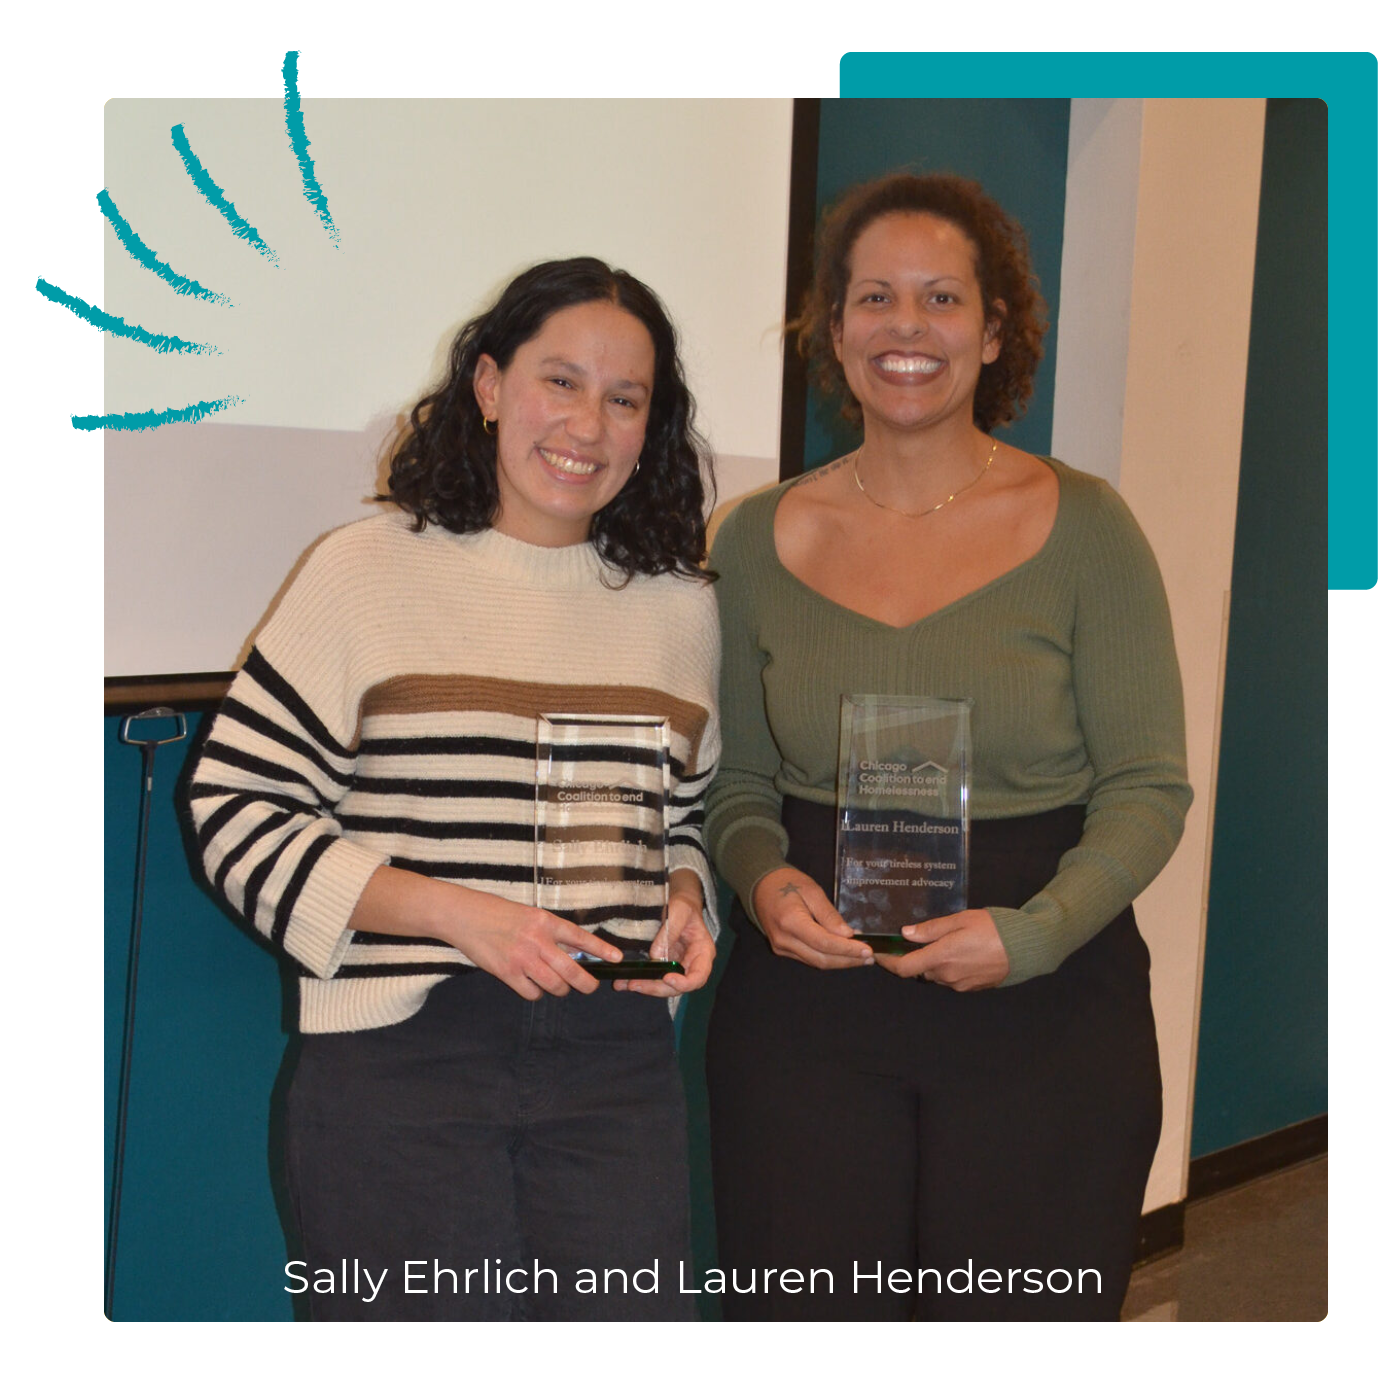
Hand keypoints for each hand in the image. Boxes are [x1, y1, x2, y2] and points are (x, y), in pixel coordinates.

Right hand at [440, 889, 624, 1000]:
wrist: (465, 916)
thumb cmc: (499, 914)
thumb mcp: (530, 916)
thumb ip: (550, 934)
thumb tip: (572, 954)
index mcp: (545, 922)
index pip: (580, 937)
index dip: (601, 949)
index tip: (617, 958)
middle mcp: (537, 940)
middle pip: (572, 971)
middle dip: (586, 983)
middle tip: (589, 987)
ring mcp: (522, 958)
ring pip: (555, 986)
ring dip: (560, 989)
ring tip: (556, 984)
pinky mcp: (507, 973)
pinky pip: (532, 993)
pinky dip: (536, 993)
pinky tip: (532, 985)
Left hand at [615, 882, 714, 995]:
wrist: (679, 906)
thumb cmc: (684, 906)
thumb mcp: (679, 911)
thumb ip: (670, 932)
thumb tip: (655, 956)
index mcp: (703, 953)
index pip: (698, 977)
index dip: (684, 983)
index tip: (667, 978)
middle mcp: (692, 965)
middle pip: (678, 987)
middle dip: (657, 988)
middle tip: (636, 984)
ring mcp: (678, 968)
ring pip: (664, 987)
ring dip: (645, 987)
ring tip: (625, 984)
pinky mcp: (665, 967)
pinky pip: (654, 979)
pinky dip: (640, 981)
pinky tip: (623, 982)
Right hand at [751, 866, 871, 969]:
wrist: (760, 886)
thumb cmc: (787, 882)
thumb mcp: (811, 890)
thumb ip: (829, 915)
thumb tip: (848, 935)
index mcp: (790, 922)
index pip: (824, 943)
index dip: (847, 950)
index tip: (867, 950)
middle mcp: (784, 940)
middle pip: (821, 959)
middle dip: (847, 960)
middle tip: (870, 957)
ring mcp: (781, 948)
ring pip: (816, 962)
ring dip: (840, 962)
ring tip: (861, 957)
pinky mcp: (783, 950)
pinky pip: (809, 958)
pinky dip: (828, 957)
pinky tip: (843, 953)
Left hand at [873, 908, 1008, 990]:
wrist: (1027, 948)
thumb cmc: (995, 929)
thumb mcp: (960, 920)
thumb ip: (931, 929)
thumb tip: (906, 934)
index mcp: (941, 957)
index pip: (903, 968)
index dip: (887, 963)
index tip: (878, 955)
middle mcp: (948, 975)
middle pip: (919, 970)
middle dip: (914, 958)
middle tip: (915, 940)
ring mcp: (960, 984)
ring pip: (936, 975)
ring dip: (933, 962)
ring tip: (944, 943)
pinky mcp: (972, 987)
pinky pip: (952, 979)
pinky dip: (948, 967)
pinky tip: (960, 952)